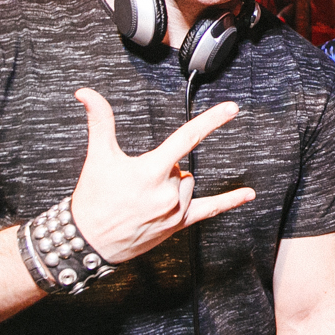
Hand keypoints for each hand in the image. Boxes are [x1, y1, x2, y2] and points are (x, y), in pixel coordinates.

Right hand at [69, 90, 255, 264]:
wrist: (88, 241)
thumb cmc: (93, 199)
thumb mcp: (98, 157)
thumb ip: (100, 121)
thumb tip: (86, 93)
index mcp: (151, 171)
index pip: (186, 138)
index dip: (211, 121)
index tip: (231, 109)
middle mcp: (168, 192)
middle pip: (181, 165)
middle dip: (163, 168)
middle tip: (135, 183)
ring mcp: (175, 210)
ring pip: (188, 183)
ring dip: (173, 184)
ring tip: (143, 198)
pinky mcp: (178, 225)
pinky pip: (210, 210)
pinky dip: (229, 201)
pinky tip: (248, 194)